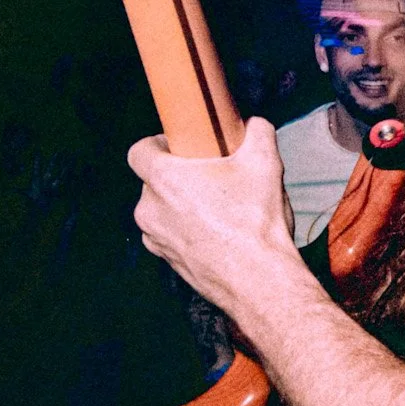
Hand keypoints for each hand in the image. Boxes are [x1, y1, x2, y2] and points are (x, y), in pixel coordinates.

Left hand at [128, 117, 298, 320]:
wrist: (259, 281)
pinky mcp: (166, 261)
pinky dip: (184, 230)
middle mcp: (149, 210)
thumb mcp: (265, 164)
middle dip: (177, 175)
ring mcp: (155, 239)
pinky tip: (215, 232)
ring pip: (160, 209)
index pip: (138, 151)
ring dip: (180, 204)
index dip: (158, 144)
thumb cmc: (256, 222)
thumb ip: (257, 133)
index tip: (182, 146)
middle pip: (152, 180)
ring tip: (215, 207)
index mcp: (164, 180)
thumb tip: (254, 124)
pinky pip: (168, 235)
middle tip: (208, 176)